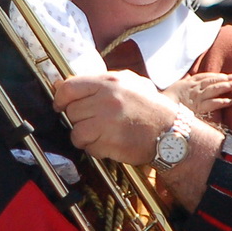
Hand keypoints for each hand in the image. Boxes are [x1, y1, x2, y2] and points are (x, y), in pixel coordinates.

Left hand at [53, 69, 179, 165]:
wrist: (171, 132)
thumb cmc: (150, 107)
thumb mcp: (129, 83)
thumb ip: (99, 82)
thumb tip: (64, 84)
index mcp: (109, 81)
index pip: (69, 88)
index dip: (60, 98)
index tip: (61, 105)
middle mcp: (106, 99)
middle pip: (72, 112)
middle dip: (79, 119)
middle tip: (94, 121)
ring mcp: (106, 122)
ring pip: (76, 132)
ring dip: (85, 136)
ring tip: (101, 134)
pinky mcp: (109, 142)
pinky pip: (89, 148)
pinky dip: (96, 149)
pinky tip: (110, 143)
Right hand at [162, 72, 231, 116]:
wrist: (158, 109)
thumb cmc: (167, 101)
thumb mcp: (176, 88)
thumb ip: (186, 84)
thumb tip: (195, 83)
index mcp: (188, 82)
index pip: (206, 76)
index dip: (218, 76)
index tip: (228, 75)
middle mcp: (193, 88)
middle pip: (212, 81)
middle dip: (226, 79)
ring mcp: (196, 97)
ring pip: (213, 89)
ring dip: (226, 86)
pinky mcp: (197, 108)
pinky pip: (211, 104)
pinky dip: (221, 102)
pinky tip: (230, 101)